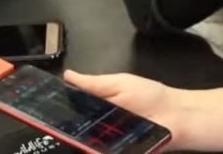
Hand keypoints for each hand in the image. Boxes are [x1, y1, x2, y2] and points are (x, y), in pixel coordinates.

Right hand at [64, 70, 182, 147]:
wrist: (178, 118)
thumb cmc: (149, 96)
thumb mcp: (119, 84)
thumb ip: (93, 83)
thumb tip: (67, 75)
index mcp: (99, 104)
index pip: (74, 107)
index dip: (60, 106)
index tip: (45, 106)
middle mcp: (101, 123)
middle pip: (77, 127)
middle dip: (66, 127)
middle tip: (54, 125)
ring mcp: (108, 140)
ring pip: (87, 142)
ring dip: (79, 140)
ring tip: (66, 137)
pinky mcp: (118, 151)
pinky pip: (101, 151)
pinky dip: (93, 150)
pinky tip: (85, 147)